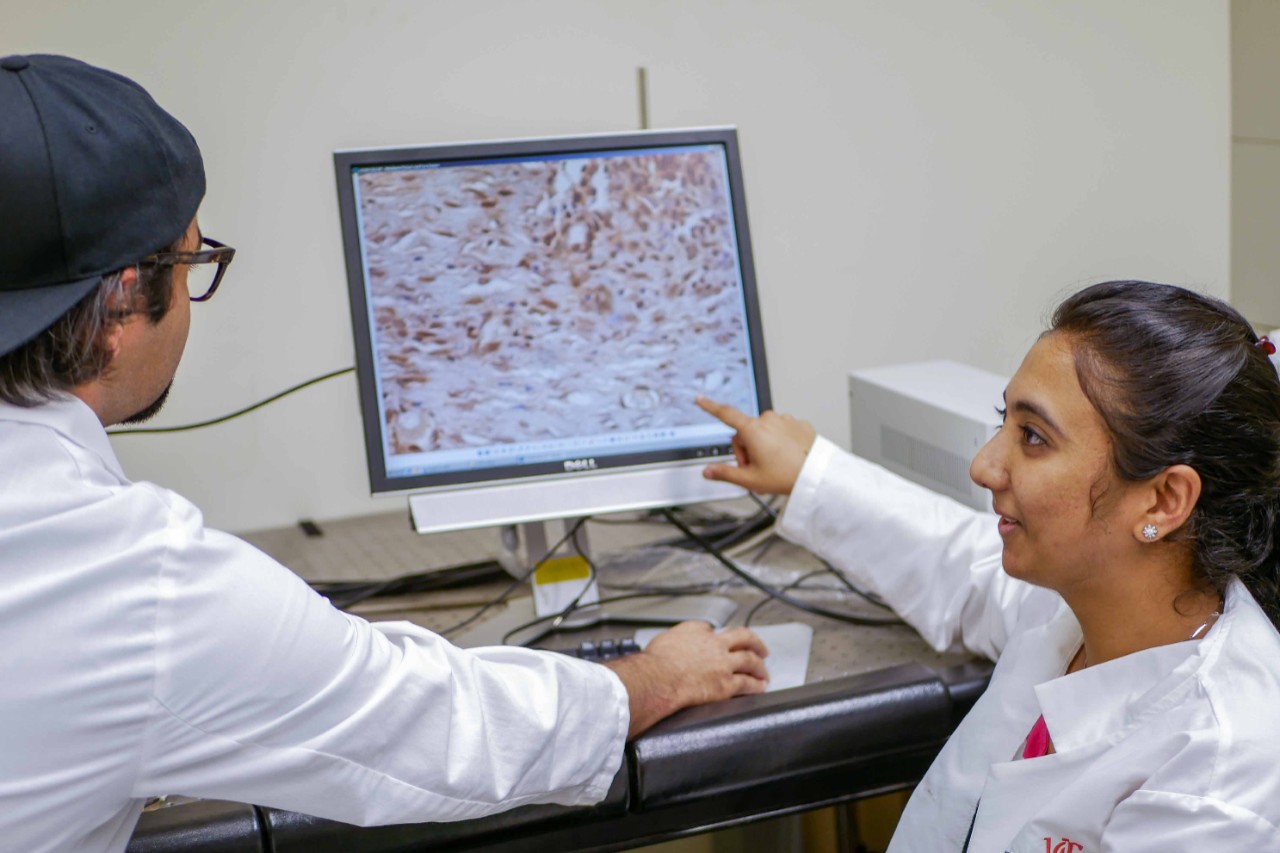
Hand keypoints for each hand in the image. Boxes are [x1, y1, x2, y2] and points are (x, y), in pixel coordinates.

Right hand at [605, 621, 767, 736]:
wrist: (658, 679)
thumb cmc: (654, 664)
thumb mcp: (662, 640)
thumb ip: (674, 640)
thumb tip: (673, 644)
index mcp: (697, 631)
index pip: (712, 630)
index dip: (718, 636)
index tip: (722, 641)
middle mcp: (714, 644)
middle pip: (743, 638)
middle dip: (755, 642)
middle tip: (761, 647)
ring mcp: (723, 664)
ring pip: (750, 661)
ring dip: (760, 666)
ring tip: (764, 671)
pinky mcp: (726, 684)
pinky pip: (748, 683)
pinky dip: (756, 685)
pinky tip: (760, 687)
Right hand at [696, 396, 816, 494]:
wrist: (816, 475)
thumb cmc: (786, 476)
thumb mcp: (750, 479)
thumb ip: (725, 473)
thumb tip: (708, 471)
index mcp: (752, 430)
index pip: (725, 414)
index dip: (710, 407)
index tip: (700, 398)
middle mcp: (768, 420)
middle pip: (745, 432)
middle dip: (747, 448)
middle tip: (757, 468)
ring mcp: (785, 420)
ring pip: (764, 431)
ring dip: (764, 445)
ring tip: (776, 464)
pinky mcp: (798, 424)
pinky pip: (782, 431)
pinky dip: (781, 442)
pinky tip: (788, 456)